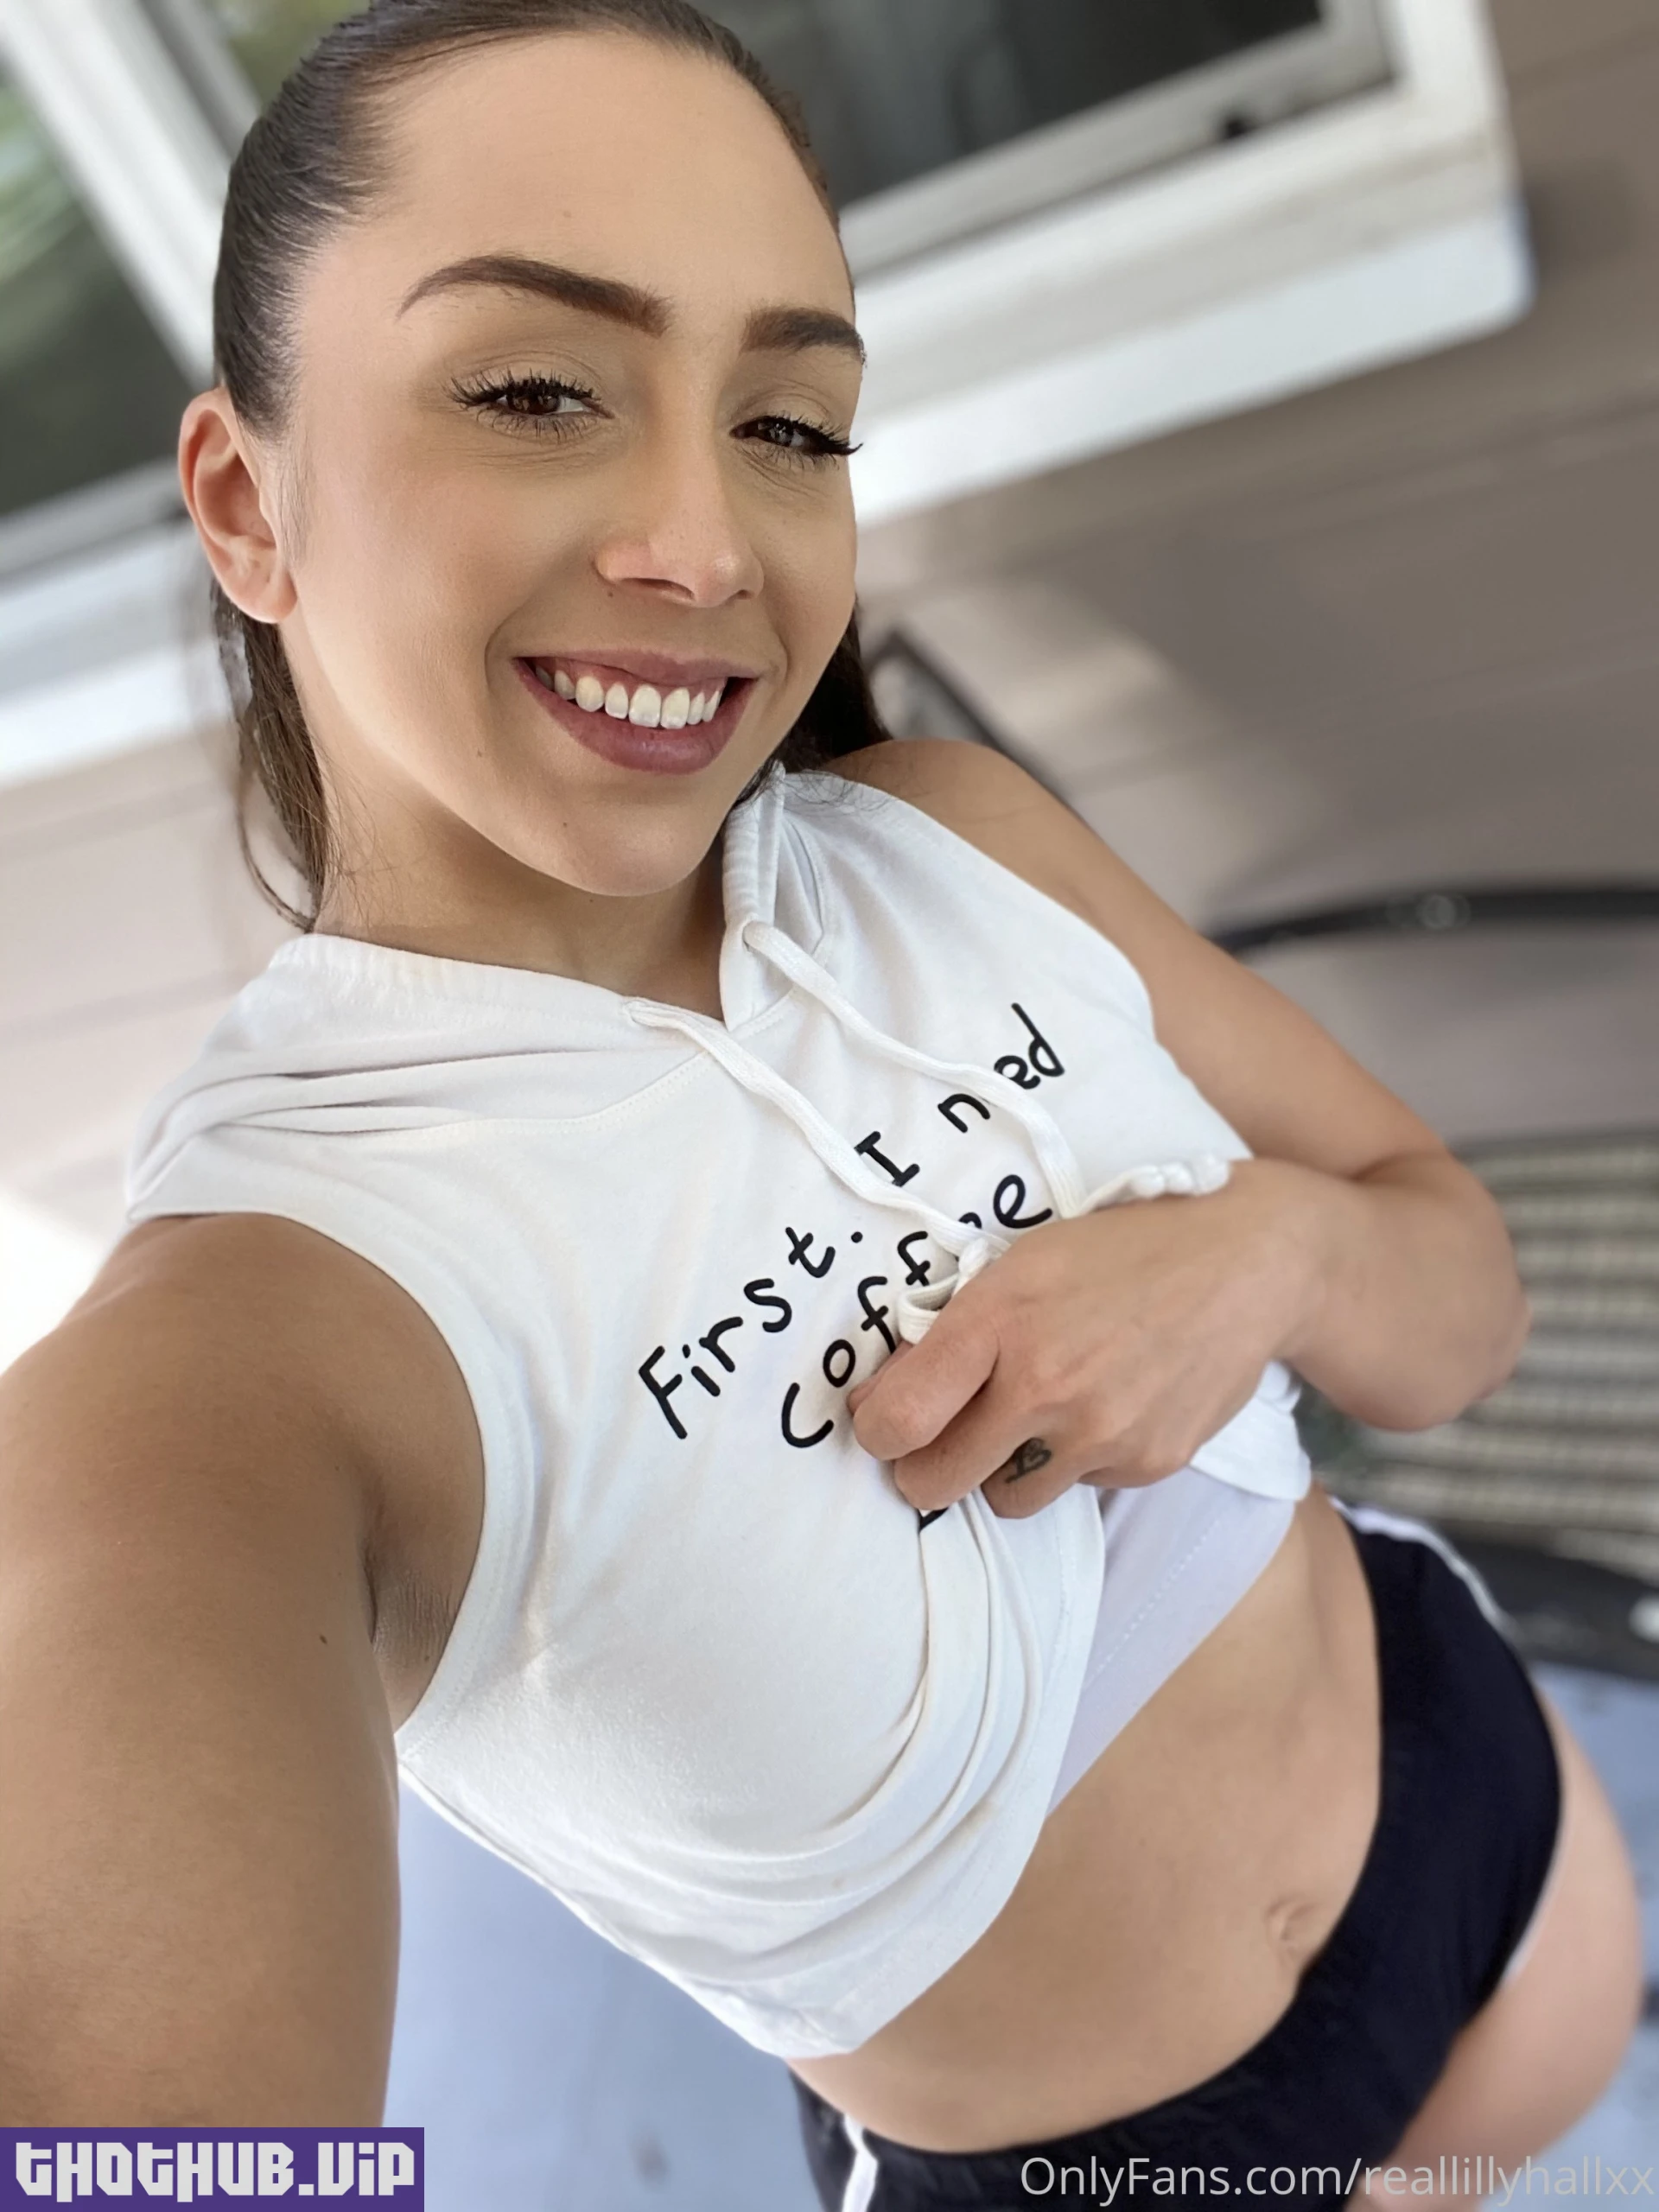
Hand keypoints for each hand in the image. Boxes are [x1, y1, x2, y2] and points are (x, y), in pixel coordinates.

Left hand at [846, 1160, 1318, 1518]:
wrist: (1245, 1264)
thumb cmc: (1118, 1252)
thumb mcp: (1021, 1263)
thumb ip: (951, 1330)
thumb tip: (880, 1396)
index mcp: (998, 1321)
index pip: (897, 1420)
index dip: (877, 1430)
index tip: (884, 1422)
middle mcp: (1044, 1386)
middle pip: (937, 1482)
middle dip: (926, 1469)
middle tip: (940, 1442)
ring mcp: (1100, 1433)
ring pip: (1008, 1497)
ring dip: (1005, 1469)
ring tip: (1036, 1414)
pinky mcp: (1148, 1463)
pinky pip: (1079, 1486)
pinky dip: (1078, 1459)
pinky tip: (1105, 1405)